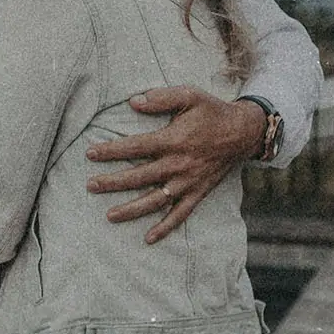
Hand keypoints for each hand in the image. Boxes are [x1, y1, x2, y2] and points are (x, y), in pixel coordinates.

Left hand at [84, 86, 264, 243]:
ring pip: (156, 200)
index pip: (136, 147)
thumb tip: (133, 102)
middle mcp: (178, 164)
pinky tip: (149, 238)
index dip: (111, 151)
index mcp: (173, 140)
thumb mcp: (190, 95)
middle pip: (140, 176)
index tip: (90, 154)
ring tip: (109, 215)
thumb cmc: (212, 111)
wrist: (243, 132)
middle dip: (112, 182)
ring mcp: (188, 182)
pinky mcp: (198, 192)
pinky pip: (180, 214)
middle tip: (90, 185)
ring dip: (132, 209)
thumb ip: (161, 98)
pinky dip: (165, 227)